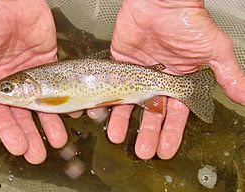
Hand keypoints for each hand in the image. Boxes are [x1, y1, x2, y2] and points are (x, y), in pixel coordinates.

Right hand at [0, 0, 66, 163]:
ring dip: (50, 122)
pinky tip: (70, 112)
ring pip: (43, 103)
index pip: (1, 114)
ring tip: (58, 139)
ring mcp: (32, 73)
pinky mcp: (48, 62)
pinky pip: (57, 85)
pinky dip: (64, 98)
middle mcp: (13, 81)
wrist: (7, 0)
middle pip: (23, 115)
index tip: (19, 147)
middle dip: (30, 134)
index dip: (9, 132)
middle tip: (38, 152)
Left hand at [105, 0, 244, 158]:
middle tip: (142, 151)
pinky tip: (101, 112)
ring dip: (123, 121)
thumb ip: (228, 75)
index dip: (171, 132)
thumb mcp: (214, 50)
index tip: (165, 149)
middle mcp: (157, 81)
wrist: (160, 1)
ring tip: (117, 137)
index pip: (176, 114)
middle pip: (151, 113)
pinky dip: (106, 99)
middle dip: (147, 133)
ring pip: (129, 103)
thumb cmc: (187, 22)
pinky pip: (111, 85)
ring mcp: (136, 73)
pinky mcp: (119, 64)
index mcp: (179, 81)